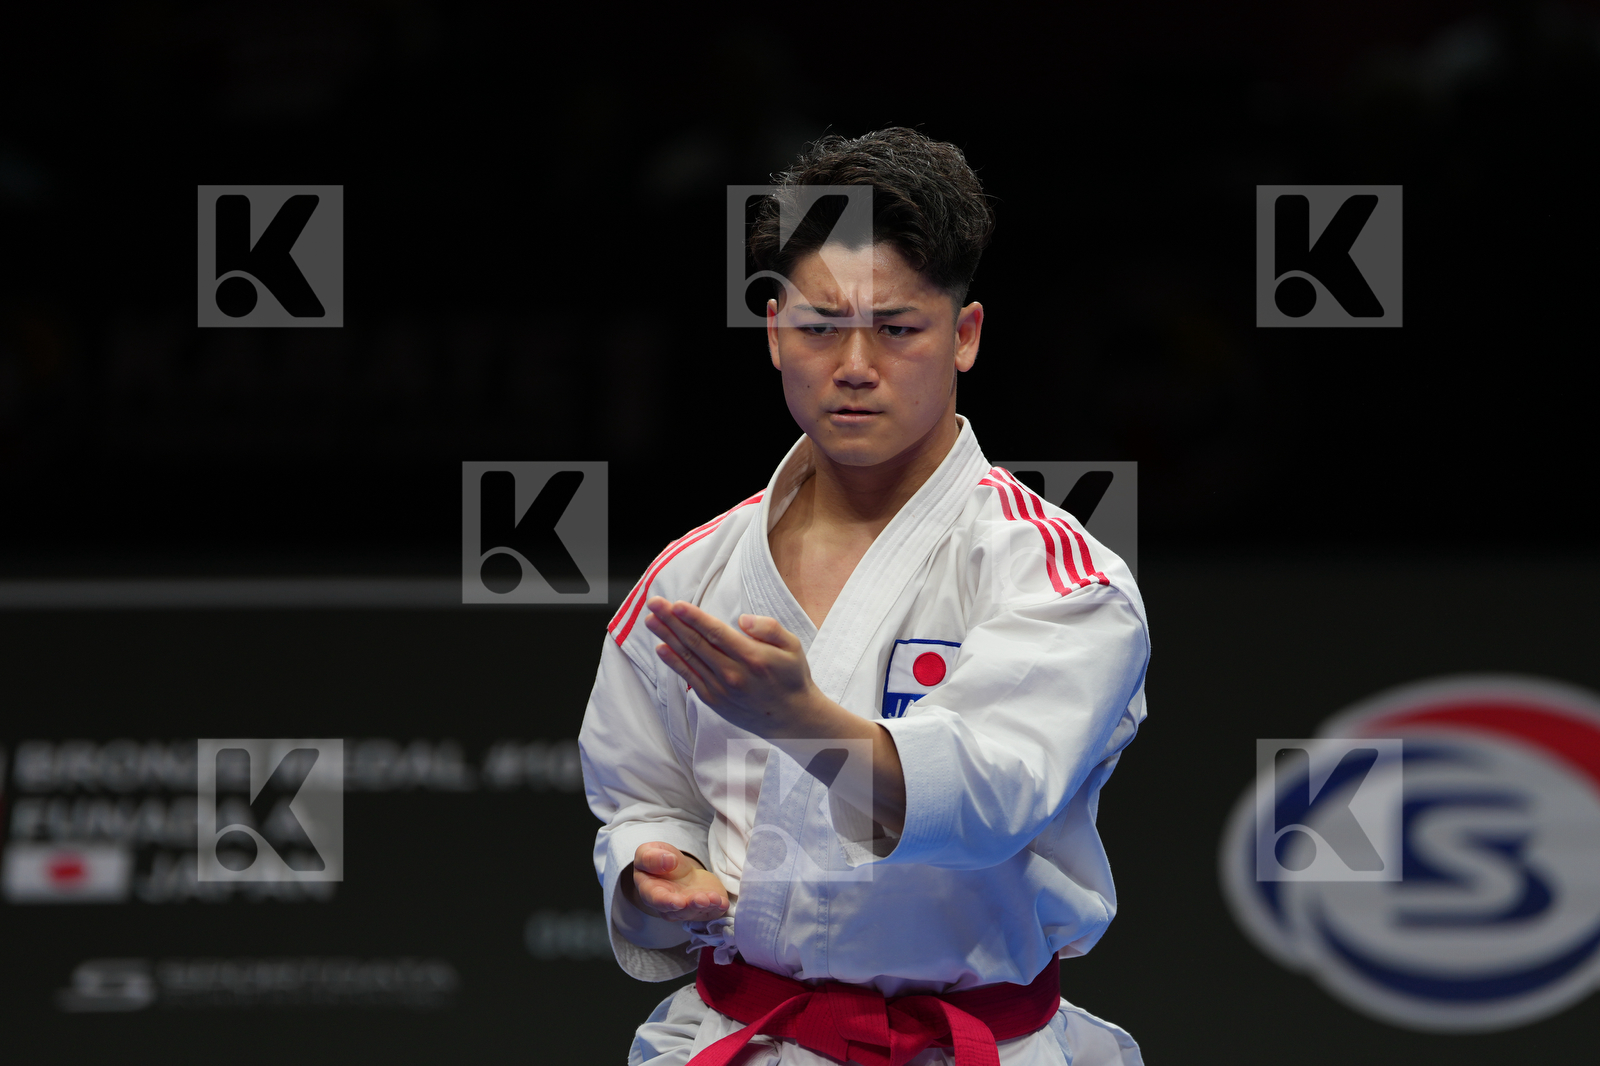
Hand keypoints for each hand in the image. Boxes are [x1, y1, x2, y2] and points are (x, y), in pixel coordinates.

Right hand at [626, 842, 728, 922]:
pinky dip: (718, 908)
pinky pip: (711, 911)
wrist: (674, 867)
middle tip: (702, 900)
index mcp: (651, 892)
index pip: (658, 900)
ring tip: (714, 898)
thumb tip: (668, 861)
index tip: (679, 902)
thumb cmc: (657, 860)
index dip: (668, 903)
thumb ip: (651, 858)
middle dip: (692, 906)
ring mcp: (687, 908)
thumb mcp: (648, 852)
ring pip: (696, 912)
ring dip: (707, 906)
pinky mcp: (703, 906)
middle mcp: (669, 906)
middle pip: (680, 911)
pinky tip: (723, 902)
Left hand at [643, 596, 824, 738]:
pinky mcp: (714, 700)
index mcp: (752, 657)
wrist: (792, 720)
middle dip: (672, 621)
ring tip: (651, 621)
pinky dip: (674, 663)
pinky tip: (661, 648)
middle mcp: (732, 674)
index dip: (693, 617)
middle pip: (696, 643)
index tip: (675, 604)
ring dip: (667, 637)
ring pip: (689, 658)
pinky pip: (690, 678)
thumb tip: (741, 620)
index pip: (715, 633)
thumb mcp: (793, 646)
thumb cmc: (792, 678)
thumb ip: (769, 628)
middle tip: (654, 603)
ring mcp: (720, 689)